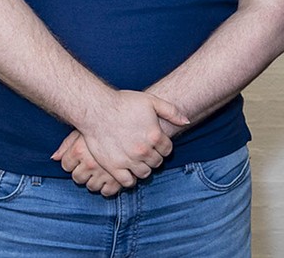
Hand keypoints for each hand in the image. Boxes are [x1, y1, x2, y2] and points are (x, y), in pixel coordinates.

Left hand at [53, 130, 123, 196]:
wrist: (133, 121)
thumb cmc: (107, 124)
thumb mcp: (85, 130)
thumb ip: (67, 144)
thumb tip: (54, 158)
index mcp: (79, 150)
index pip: (66, 166)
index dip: (73, 162)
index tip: (82, 157)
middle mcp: (89, 163)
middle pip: (77, 178)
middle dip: (83, 172)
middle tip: (93, 163)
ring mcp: (103, 173)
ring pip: (91, 186)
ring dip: (95, 180)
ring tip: (103, 169)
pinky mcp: (118, 180)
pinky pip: (107, 192)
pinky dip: (108, 187)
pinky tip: (111, 178)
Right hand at [62, 90, 187, 188]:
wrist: (97, 110)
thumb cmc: (123, 103)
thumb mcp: (151, 101)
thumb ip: (171, 111)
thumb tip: (186, 121)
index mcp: (155, 136)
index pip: (167, 150)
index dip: (163, 146)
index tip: (156, 143)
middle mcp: (144, 151)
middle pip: (157, 162)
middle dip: (154, 157)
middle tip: (146, 151)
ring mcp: (128, 161)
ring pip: (144, 173)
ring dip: (143, 168)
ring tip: (138, 161)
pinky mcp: (113, 167)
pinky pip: (127, 182)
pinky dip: (130, 179)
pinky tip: (128, 171)